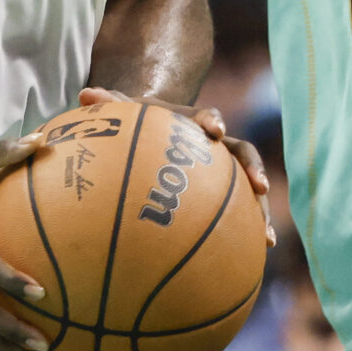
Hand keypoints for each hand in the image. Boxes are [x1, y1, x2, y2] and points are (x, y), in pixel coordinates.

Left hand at [80, 87, 275, 245]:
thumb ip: (111, 106)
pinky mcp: (225, 194)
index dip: (212, 122)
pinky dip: (249, 233)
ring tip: (265, 237)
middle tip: (260, 186)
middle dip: (252, 168)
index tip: (214, 131)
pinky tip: (258, 255)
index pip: (207, 118)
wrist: (160, 133)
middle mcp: (217, 147)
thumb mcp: (128, 115)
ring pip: (249, 187)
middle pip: (242, 152)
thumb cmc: (141, 127)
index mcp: (194, 124)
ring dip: (260, 209)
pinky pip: (240, 213)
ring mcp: (225, 171)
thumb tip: (85, 95)